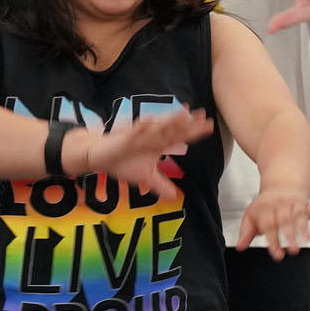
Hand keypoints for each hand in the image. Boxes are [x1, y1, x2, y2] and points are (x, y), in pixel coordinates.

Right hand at [81, 107, 215, 200]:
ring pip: (156, 127)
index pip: (179, 137)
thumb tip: (175, 197)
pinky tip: (150, 120)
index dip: (194, 132)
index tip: (210, 126)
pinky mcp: (124, 138)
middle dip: (187, 123)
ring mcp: (139, 135)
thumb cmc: (122, 162)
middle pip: (173, 129)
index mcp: (158, 144)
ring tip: (183, 113)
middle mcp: (151, 137)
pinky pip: (133, 131)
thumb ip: (160, 185)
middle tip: (204, 115)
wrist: (98, 156)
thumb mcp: (145, 177)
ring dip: (169, 120)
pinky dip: (141, 126)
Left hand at [237, 191, 309, 257]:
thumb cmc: (265, 204)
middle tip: (293, 250)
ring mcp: (293, 204)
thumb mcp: (251, 216)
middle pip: (284, 222)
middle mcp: (279, 206)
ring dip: (304, 228)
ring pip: (298, 216)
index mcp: (265, 210)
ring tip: (307, 240)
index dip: (273, 241)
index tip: (277, 254)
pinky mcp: (304, 202)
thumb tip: (240, 246)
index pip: (268, 227)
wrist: (281, 183)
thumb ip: (246, 233)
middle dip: (290, 236)